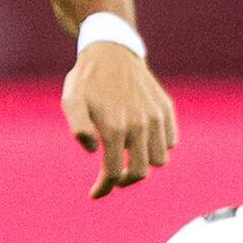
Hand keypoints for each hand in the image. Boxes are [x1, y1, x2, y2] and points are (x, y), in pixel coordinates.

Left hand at [61, 42, 177, 198]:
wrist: (112, 49)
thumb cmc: (87, 79)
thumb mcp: (71, 101)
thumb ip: (78, 127)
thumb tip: (93, 150)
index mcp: (115, 127)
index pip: (114, 173)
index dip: (104, 187)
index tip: (95, 193)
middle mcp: (140, 125)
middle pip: (141, 172)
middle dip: (125, 180)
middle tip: (114, 175)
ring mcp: (156, 117)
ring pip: (161, 160)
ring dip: (145, 163)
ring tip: (130, 156)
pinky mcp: (166, 109)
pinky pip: (171, 141)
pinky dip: (159, 146)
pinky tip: (143, 141)